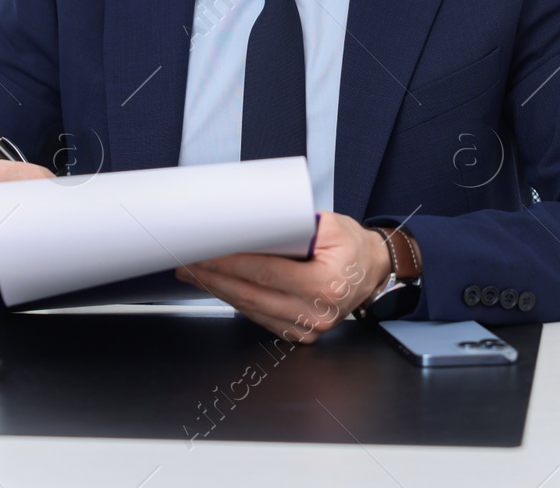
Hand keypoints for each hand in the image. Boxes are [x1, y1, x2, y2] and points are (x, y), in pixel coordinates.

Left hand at [174, 211, 390, 343]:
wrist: (372, 271)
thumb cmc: (351, 246)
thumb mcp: (330, 225)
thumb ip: (293, 227)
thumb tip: (249, 225)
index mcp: (325, 285)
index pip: (265, 273)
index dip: (230, 264)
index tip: (204, 253)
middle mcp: (316, 312)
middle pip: (252, 296)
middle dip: (214, 279)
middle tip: (187, 264)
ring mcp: (309, 329)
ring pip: (252, 310)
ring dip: (220, 291)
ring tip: (196, 274)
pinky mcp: (301, 334)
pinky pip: (261, 318)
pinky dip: (238, 302)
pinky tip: (221, 288)